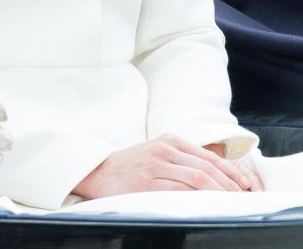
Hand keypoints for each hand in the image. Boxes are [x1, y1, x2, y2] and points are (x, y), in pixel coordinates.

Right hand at [73, 134, 255, 198]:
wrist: (99, 171)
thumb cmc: (133, 166)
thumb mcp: (159, 152)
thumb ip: (184, 158)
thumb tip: (219, 170)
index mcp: (170, 140)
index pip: (209, 156)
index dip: (231, 171)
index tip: (247, 185)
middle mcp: (164, 150)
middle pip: (206, 167)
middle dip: (230, 184)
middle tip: (245, 197)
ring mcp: (154, 166)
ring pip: (196, 178)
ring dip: (219, 193)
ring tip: (232, 204)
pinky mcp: (145, 183)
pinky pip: (178, 191)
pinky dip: (196, 199)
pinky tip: (207, 206)